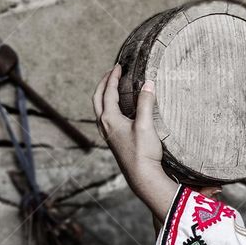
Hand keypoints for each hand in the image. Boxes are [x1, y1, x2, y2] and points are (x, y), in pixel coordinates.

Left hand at [93, 63, 171, 216]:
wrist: (143, 177)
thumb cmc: (143, 153)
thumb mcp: (146, 125)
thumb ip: (145, 103)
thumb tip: (148, 83)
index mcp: (109, 119)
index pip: (108, 92)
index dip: (113, 77)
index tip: (118, 66)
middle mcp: (105, 126)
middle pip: (97, 99)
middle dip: (103, 84)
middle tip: (111, 73)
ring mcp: (108, 135)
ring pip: (100, 110)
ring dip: (104, 96)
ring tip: (112, 88)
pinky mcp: (114, 142)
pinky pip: (106, 119)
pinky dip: (109, 108)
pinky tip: (119, 111)